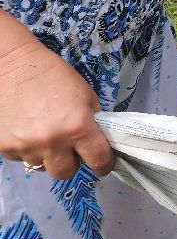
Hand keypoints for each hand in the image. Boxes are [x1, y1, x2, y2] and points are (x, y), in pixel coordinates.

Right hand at [0, 43, 109, 178]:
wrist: (12, 66)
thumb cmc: (53, 76)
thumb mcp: (85, 95)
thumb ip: (93, 122)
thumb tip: (98, 142)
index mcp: (78, 127)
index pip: (99, 161)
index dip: (104, 164)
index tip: (102, 163)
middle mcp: (53, 142)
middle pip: (66, 172)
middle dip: (71, 162)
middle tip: (69, 147)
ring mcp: (26, 147)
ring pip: (41, 166)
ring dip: (47, 155)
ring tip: (44, 134)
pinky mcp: (4, 148)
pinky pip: (21, 158)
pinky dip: (26, 149)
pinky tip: (26, 130)